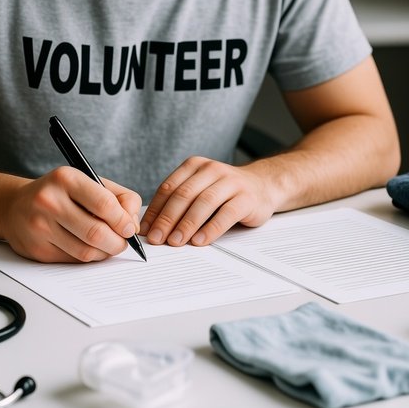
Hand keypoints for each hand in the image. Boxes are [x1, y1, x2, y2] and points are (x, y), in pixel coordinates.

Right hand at [3, 167, 141, 262]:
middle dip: (117, 242)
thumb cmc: (60, 193)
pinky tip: (88, 248)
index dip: (123, 220)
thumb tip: (133, 224)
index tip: (130, 228)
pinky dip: (88, 258)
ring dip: (104, 253)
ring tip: (108, 245)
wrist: (15, 206)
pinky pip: (73, 260)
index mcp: (66, 178)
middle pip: (96, 232)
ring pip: (85, 251)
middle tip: (123, 242)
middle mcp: (49, 201)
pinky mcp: (37, 249)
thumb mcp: (88, 182)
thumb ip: (119, 197)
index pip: (104, 203)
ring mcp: (40, 226)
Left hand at [139, 157, 275, 247]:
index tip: (146, 230)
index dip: (156, 210)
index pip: (169, 187)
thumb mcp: (200, 188)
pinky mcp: (246, 197)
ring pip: (203, 202)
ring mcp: (230, 182)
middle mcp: (211, 169)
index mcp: (195, 165)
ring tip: (175, 242)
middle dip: (167, 218)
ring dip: (187, 224)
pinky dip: (211, 229)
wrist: (263, 185)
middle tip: (157, 239)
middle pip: (184, 194)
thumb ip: (180, 202)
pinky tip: (200, 241)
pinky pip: (225, 214)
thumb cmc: (224, 192)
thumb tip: (153, 227)